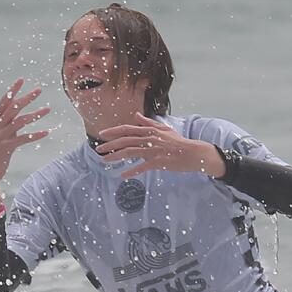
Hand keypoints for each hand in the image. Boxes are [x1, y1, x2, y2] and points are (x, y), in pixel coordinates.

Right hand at [0, 78, 51, 185]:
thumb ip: (8, 123)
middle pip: (13, 107)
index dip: (13, 89)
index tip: (22, 79)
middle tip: (39, 89)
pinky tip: (47, 132)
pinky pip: (24, 139)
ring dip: (36, 114)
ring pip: (20, 121)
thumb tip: (20, 113)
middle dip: (27, 97)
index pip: (4, 100)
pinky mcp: (7, 147)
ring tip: (48, 109)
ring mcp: (1, 136)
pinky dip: (36, 135)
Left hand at [95, 113, 224, 179]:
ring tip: (105, 161)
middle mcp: (149, 139)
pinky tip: (123, 175)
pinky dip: (132, 171)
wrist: (193, 152)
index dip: (113, 132)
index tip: (102, 134)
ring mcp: (153, 150)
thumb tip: (136, 115)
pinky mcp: (158, 162)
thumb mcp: (163, 129)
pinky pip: (142, 167)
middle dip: (110, 145)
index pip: (127, 129)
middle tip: (98, 150)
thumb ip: (148, 122)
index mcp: (150, 131)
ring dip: (116, 157)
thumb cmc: (178, 141)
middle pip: (125, 141)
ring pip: (130, 152)